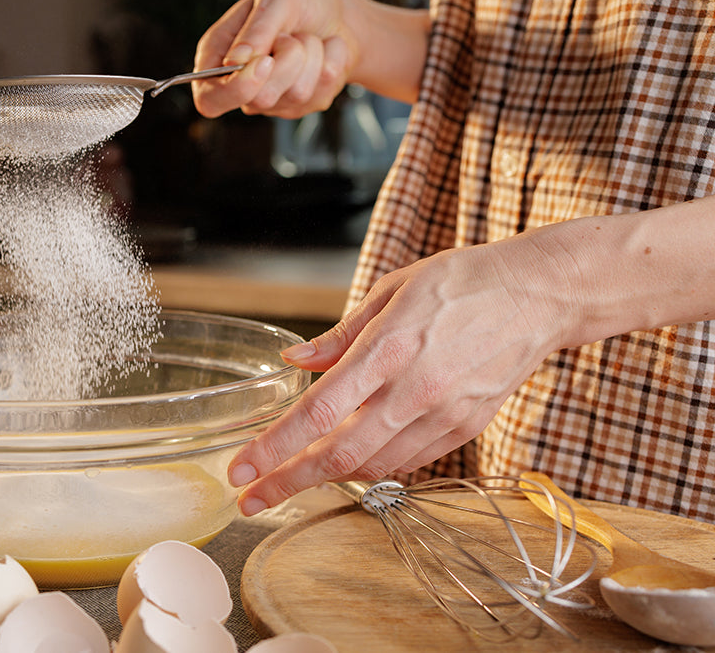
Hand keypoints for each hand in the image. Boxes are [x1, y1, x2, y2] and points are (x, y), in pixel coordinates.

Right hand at [192, 0, 358, 118]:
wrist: (338, 14)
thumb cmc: (300, 4)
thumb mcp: (276, 0)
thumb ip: (255, 30)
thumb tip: (235, 61)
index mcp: (219, 57)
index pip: (210, 98)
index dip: (236, 89)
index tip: (265, 63)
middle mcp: (241, 84)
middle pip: (259, 98)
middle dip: (288, 60)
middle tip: (291, 36)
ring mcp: (271, 100)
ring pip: (295, 94)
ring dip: (312, 56)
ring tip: (307, 40)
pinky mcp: (300, 107)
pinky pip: (320, 94)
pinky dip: (330, 62)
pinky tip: (323, 52)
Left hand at [228, 234, 578, 514]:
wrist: (540, 294)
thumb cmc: (463, 282)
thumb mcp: (392, 289)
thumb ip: (340, 334)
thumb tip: (294, 360)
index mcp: (388, 348)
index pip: (318, 411)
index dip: (274, 446)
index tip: (241, 468)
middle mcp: (414, 389)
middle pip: (339, 454)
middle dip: (287, 481)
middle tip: (250, 499)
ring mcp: (443, 414)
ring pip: (372, 465)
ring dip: (325, 478)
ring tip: (289, 479)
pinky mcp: (464, 428)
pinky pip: (407, 461)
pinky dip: (371, 467)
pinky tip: (347, 463)